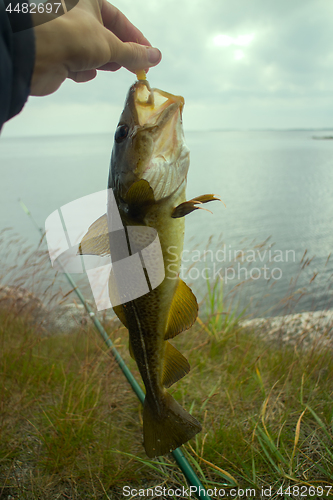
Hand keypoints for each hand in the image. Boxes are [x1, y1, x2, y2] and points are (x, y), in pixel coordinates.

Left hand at [30, 0, 160, 95]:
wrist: (36, 55)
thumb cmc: (71, 36)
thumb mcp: (110, 44)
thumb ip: (134, 53)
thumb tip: (154, 57)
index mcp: (87, 1)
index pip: (119, 20)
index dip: (136, 38)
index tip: (149, 55)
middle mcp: (75, 16)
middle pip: (107, 36)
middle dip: (121, 53)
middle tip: (137, 67)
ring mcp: (65, 36)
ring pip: (92, 52)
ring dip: (103, 62)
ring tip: (113, 67)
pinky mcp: (58, 56)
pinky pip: (77, 65)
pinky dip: (83, 71)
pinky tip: (85, 73)